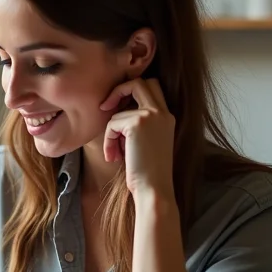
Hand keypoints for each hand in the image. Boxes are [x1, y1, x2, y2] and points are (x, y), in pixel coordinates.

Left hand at [99, 77, 175, 200]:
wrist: (154, 189)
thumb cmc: (146, 172)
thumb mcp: (146, 142)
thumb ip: (137, 123)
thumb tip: (115, 109)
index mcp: (167, 117)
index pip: (152, 86)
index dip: (131, 89)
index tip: (116, 106)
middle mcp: (162, 112)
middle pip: (139, 83)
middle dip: (118, 91)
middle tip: (105, 108)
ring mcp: (152, 115)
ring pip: (120, 109)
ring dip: (111, 131)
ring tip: (115, 153)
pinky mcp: (138, 123)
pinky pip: (112, 123)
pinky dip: (108, 140)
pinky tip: (114, 157)